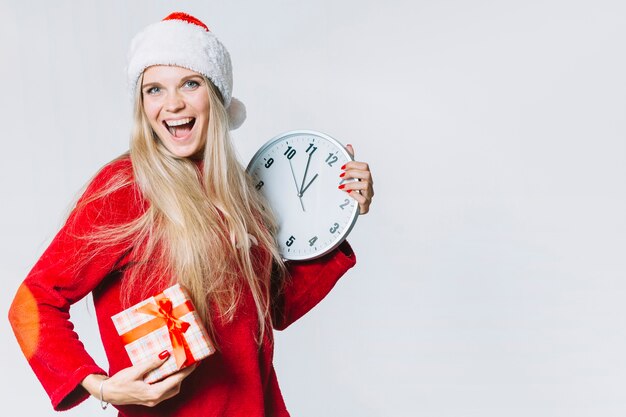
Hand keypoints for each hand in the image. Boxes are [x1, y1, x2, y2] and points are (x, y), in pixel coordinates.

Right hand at [82, 351, 196, 406]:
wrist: (106, 392)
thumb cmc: (119, 382)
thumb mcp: (135, 371)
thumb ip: (152, 363)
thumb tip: (166, 354)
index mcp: (153, 394)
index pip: (175, 380)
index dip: (186, 371)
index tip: (195, 363)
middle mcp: (155, 399)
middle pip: (176, 386)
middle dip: (184, 375)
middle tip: (190, 362)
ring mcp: (152, 400)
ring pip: (171, 390)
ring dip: (176, 379)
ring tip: (180, 366)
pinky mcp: (149, 398)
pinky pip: (164, 390)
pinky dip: (169, 381)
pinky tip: (167, 372)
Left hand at [339, 144, 373, 214]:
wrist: (348, 210)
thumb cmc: (349, 191)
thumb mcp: (348, 176)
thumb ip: (349, 162)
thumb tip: (349, 146)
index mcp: (365, 178)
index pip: (365, 166)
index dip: (353, 164)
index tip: (342, 167)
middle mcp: (368, 186)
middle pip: (367, 174)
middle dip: (353, 173)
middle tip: (341, 176)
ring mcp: (368, 196)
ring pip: (366, 186)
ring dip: (352, 184)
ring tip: (341, 186)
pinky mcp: (365, 206)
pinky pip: (363, 199)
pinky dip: (355, 195)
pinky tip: (347, 194)